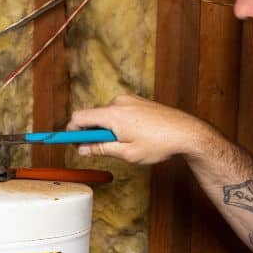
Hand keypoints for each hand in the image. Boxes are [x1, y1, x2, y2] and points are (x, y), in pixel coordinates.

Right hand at [67, 94, 211, 164]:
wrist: (187, 132)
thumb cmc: (159, 143)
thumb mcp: (127, 153)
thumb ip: (101, 149)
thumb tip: (82, 149)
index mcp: (113, 114)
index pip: (79, 118)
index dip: (70, 131)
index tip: (66, 141)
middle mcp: (119, 102)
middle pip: (93, 116)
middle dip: (92, 133)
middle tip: (101, 150)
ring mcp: (130, 99)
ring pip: (107, 115)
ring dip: (109, 129)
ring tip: (127, 144)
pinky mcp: (138, 101)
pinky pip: (120, 112)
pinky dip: (119, 124)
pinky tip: (135, 136)